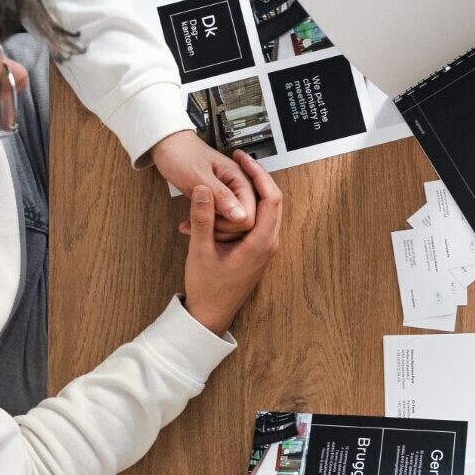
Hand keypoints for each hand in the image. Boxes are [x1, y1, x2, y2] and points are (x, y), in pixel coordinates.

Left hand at [152, 130, 255, 237]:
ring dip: (215, 227)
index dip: (230, 225)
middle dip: (223, 228)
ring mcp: (231, 194)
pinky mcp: (221, 199)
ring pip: (234, 223)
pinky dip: (210, 223)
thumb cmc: (181, 155)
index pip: (249, 215)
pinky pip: (223, 219)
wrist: (168, 146)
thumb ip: (220, 196)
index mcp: (241, 179)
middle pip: (245, 221)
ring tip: (194, 222)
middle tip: (201, 222)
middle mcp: (240, 187)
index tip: (210, 222)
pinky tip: (196, 220)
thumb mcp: (199, 177)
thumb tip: (241, 217)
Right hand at [182, 151, 283, 334]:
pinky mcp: (257, 249)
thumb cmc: (208, 289)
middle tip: (241, 160)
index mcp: (260, 243)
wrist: (211, 314)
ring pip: (267, 209)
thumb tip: (203, 189)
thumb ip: (202, 219)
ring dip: (253, 190)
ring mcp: (265, 247)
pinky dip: (247, 204)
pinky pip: (259, 219)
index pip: (271, 198)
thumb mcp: (200, 251)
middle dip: (258, 177)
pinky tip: (229, 198)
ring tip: (234, 173)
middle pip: (274, 200)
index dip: (259, 174)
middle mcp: (268, 243)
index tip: (245, 160)